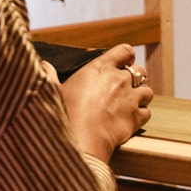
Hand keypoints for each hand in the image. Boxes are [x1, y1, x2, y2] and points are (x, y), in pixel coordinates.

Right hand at [59, 45, 153, 160]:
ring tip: (131, 103)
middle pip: (140, 71)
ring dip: (141, 96)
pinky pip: (147, 112)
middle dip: (136, 77)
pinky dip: (141, 115)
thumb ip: (50, 75)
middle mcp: (119, 79)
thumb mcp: (53, 91)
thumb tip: (43, 64)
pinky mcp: (136, 118)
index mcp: (100, 68)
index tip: (123, 62)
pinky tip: (131, 120)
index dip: (126, 56)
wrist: (80, 140)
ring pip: (147, 91)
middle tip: (126, 87)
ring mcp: (131, 98)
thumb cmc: (64, 113)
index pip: (124, 51)